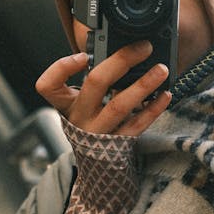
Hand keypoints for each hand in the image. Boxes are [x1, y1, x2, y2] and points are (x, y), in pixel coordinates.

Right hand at [35, 40, 170, 135]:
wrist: (97, 166)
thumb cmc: (92, 123)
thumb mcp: (82, 104)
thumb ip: (94, 82)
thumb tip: (124, 50)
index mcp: (66, 104)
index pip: (48, 85)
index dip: (63, 67)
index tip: (84, 55)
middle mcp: (80, 118)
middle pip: (95, 84)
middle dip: (121, 61)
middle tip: (143, 48)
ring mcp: (99, 132)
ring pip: (120, 105)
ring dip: (143, 85)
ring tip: (161, 70)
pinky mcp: (118, 144)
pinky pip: (138, 124)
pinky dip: (154, 108)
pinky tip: (165, 95)